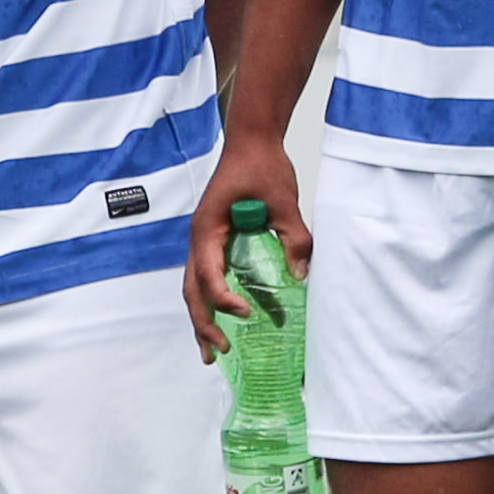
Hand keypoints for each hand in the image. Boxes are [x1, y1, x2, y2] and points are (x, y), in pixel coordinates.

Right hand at [183, 129, 310, 361]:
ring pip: (194, 287)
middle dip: (202, 323)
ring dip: (202, 318)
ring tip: (212, 351)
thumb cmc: (261, 165)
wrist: (252, 140)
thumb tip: (301, 275)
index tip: (244, 312)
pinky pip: (207, 277)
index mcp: (208, 228)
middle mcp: (199, 238)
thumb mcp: (283, 201)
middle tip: (216, 353)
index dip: (222, 298)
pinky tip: (224, 319)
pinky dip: (212, 300)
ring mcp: (204, 240)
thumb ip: (293, 237)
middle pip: (192, 290)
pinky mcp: (214, 240)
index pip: (207, 273)